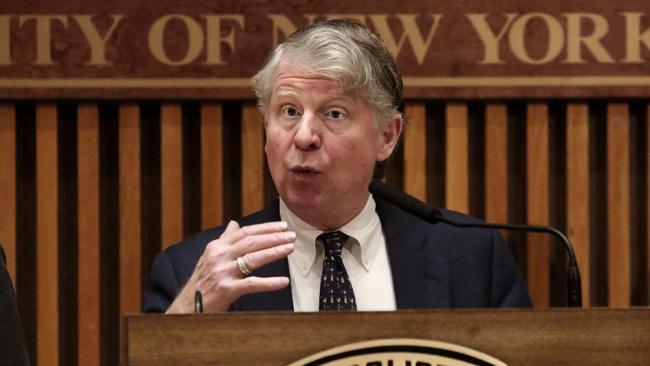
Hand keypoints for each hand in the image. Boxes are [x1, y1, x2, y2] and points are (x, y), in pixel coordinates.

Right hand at [166, 220, 294, 312]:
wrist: (187, 306)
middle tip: (291, 235)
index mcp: (216, 246)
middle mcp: (219, 256)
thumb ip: (224, 240)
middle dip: (274, 237)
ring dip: (274, 252)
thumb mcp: (210, 257)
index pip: (244, 232)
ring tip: (290, 249)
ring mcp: (222, 272)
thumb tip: (234, 223)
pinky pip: (253, 284)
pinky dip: (270, 283)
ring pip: (253, 258)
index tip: (282, 226)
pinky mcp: (227, 290)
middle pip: (251, 242)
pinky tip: (284, 281)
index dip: (265, 228)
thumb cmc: (202, 281)